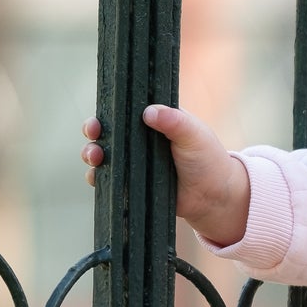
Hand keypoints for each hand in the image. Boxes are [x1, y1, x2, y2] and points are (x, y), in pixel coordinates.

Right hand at [79, 107, 251, 247]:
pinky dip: (97, 177)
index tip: (102, 113)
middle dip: (94, 129)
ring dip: (92, 152)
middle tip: (92, 131)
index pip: (127, 108)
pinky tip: (96, 176)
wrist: (214, 197)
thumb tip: (148, 112)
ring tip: (94, 156)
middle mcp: (140, 138)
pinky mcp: (131, 183)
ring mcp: (134, 161)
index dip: (110, 109)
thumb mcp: (194, 134)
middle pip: (108, 130)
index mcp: (156, 120)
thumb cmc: (208, 160)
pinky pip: (108, 178)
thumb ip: (174, 121)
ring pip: (104, 153)